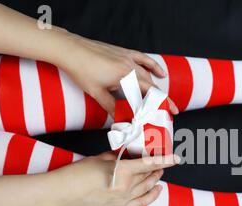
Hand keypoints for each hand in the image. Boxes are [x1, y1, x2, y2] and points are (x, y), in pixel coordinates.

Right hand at [47, 152, 179, 205]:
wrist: (59, 195)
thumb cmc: (74, 175)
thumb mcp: (97, 159)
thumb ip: (115, 157)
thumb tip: (124, 155)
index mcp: (121, 171)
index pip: (149, 164)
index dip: (165, 161)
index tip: (177, 158)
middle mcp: (125, 188)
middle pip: (148, 177)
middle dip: (158, 170)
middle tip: (162, 164)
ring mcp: (121, 202)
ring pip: (146, 191)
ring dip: (155, 182)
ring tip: (159, 177)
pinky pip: (138, 205)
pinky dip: (149, 198)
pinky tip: (155, 192)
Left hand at [55, 32, 178, 115]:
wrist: (71, 49)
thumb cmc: (81, 70)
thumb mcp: (97, 93)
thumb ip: (111, 107)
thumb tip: (120, 120)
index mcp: (125, 77)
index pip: (149, 92)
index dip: (162, 103)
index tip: (170, 112)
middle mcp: (130, 66)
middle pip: (152, 85)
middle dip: (161, 99)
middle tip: (168, 110)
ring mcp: (127, 58)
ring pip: (148, 74)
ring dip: (156, 87)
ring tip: (162, 99)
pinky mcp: (123, 53)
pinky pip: (143, 59)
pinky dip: (152, 66)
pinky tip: (159, 72)